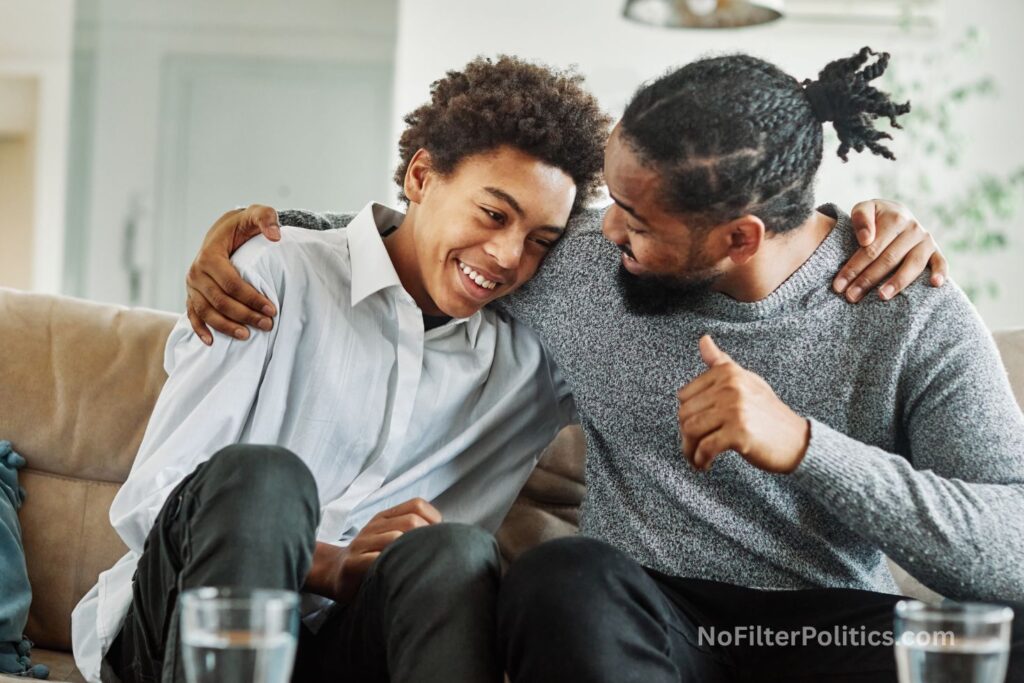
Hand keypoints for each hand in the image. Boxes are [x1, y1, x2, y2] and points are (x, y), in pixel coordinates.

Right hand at [185, 204, 281, 344]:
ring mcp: (192, 286)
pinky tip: (211, 342)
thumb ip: (266, 218)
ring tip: (247, 336)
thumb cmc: (242, 226)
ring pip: (206, 312)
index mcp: (210, 255)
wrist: (223, 232)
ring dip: (226, 326)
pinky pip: (192, 315)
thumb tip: (276, 236)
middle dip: (244, 315)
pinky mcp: (192, 295)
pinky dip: (200, 329)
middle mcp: (196, 272)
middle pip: (220, 301)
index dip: (251, 298)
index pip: (231, 283)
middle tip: (267, 324)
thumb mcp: (255, 215)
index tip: (272, 309)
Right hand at [333, 498, 441, 602]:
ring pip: (396, 539)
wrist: (335, 572)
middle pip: (411, 521)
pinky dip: (392, 567)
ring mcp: (362, 543)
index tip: (436, 541)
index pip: (417, 505)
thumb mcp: (391, 536)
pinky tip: (399, 577)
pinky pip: (376, 560)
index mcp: (386, 517)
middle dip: (426, 539)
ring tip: (418, 568)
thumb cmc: (372, 557)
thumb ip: (414, 531)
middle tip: (430, 558)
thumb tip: (449, 535)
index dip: (433, 521)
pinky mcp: (352, 564)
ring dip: (411, 554)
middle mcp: (374, 525)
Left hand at [676, 336, 809, 473]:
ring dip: (689, 450)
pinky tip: (705, 464)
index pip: (685, 395)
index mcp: (728, 372)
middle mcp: (730, 387)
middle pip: (685, 414)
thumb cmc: (768, 412)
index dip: (686, 414)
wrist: (797, 440)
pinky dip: (701, 459)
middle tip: (693, 447)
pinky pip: (705, 447)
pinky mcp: (739, 433)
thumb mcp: (746, 381)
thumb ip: (721, 363)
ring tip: (696, 457)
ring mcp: (734, 409)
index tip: (694, 427)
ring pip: (691, 430)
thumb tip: (703, 339)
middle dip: (685, 435)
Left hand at [833, 199, 947, 302]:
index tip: (838, 285)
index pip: (871, 248)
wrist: (896, 214)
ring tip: (881, 296)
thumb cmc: (875, 217)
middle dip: (867, 280)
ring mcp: (926, 241)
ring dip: (898, 282)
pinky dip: (941, 272)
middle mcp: (913, 229)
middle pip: (888, 259)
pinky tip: (935, 284)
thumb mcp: (864, 208)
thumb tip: (866, 239)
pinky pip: (941, 262)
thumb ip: (860, 218)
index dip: (853, 267)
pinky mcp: (936, 251)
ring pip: (913, 265)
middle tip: (851, 296)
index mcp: (895, 218)